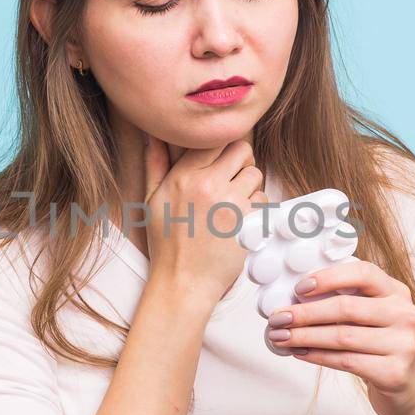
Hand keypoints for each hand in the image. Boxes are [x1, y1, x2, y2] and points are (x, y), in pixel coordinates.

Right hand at [142, 134, 266, 305]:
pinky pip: (263, 199)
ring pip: (256, 174)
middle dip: (242, 161)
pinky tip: (242, 219)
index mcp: (183, 176)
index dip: (223, 146)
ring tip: (236, 202)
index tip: (222, 160)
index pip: (214, 139)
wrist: (183, 281)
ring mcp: (229, 203)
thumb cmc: (166, 243)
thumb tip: (152, 134)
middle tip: (234, 177)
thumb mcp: (152, 200)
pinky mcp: (247, 221)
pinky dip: (257, 207)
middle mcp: (207, 184)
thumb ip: (154, 164)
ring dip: (250, 185)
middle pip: (242, 149)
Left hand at [264, 258, 414, 414]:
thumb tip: (295, 299)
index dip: (328, 278)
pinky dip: (317, 356)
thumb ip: (347, 302)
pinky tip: (299, 352)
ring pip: (342, 336)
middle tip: (277, 318)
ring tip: (280, 337)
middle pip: (346, 307)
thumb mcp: (373, 318)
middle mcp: (405, 314)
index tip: (299, 289)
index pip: (363, 273)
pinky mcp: (394, 372)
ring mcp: (403, 344)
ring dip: (304, 336)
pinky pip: (346, 361)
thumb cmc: (380, 348)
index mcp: (397, 293)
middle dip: (305, 313)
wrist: (407, 390)